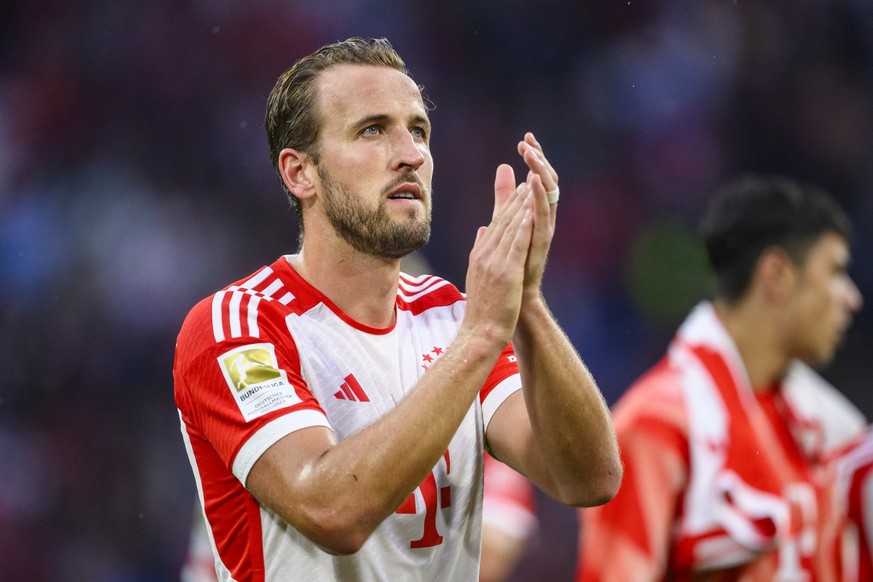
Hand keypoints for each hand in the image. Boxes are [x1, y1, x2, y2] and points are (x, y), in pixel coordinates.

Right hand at [463, 181, 534, 347]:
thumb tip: (483, 229)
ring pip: (511, 228)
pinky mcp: (506, 272)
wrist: (480, 332)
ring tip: (533, 187)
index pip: (496, 223)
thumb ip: (481, 250)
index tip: (519, 186)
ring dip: (522, 205)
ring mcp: (494, 262)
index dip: (508, 203)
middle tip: (528, 177)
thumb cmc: (482, 308)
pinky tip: (532, 212)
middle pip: (503, 220)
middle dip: (516, 197)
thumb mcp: (478, 274)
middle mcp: (485, 254)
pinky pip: (517, 245)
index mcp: (479, 253)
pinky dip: (524, 227)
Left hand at [492, 133, 558, 298]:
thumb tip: (503, 173)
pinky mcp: (541, 242)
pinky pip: (542, 216)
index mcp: (535, 214)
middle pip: (546, 183)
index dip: (534, 159)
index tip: (526, 138)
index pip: (537, 180)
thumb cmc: (511, 264)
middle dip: (538, 160)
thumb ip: (504, 199)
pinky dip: (538, 197)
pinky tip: (531, 180)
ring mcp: (544, 231)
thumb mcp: (504, 223)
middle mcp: (543, 220)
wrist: (515, 297)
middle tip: (528, 142)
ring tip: (531, 155)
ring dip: (539, 173)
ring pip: (546, 196)